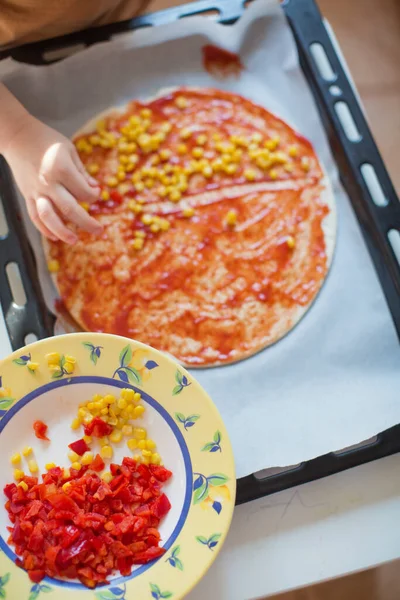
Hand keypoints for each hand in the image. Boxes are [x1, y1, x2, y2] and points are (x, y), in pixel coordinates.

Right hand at [4, 115, 102, 243]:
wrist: (17, 136)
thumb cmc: (47, 140)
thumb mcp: (70, 150)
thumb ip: (82, 172)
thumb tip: (95, 189)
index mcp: (61, 169)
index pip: (83, 192)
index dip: (94, 196)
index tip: (96, 194)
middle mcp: (48, 183)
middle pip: (69, 209)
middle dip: (86, 222)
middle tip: (98, 231)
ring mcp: (36, 191)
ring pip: (49, 217)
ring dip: (62, 232)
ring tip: (74, 240)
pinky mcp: (27, 195)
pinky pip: (34, 216)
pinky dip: (44, 228)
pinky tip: (54, 237)